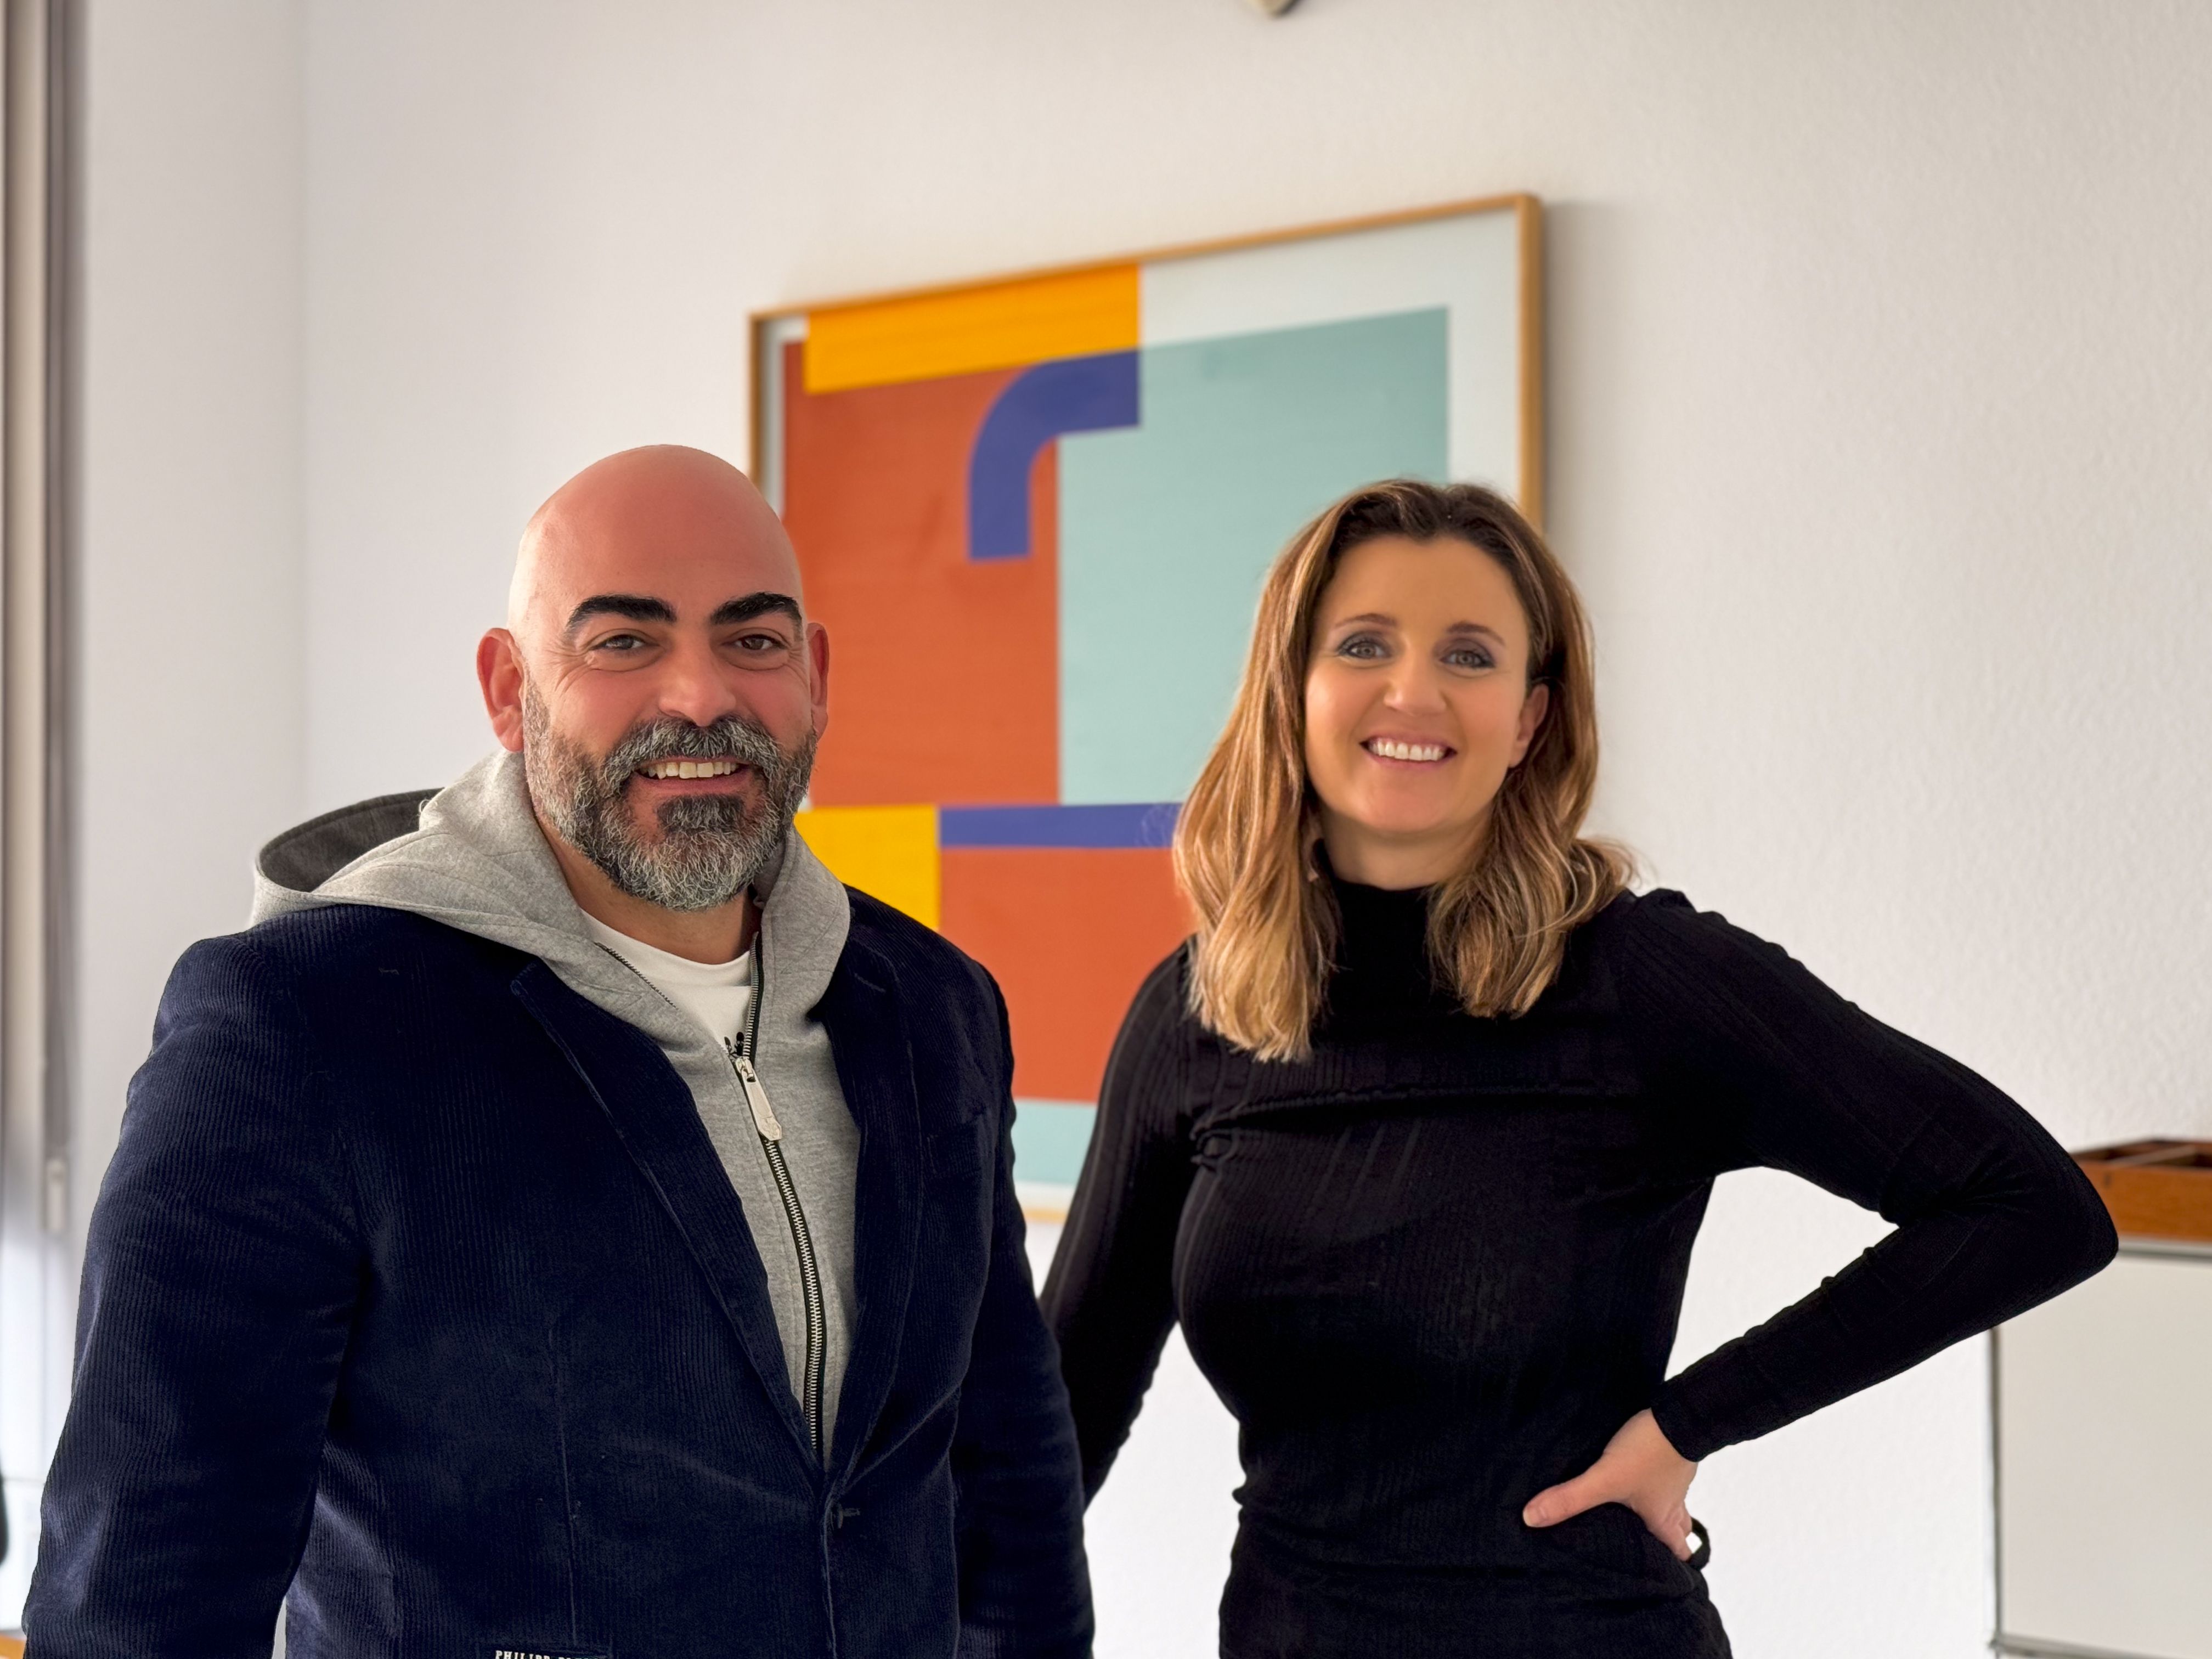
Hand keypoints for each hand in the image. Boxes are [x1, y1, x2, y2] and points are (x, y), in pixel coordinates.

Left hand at [1521, 1409, 1698, 1560]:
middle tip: (1642, 1547)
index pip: (1679, 1554)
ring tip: (1634, 1515)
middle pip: (1676, 1532)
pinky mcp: (1670, 1456)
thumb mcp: (1605, 1478)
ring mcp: (1675, 1479)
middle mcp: (1673, 1504)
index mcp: (1662, 1519)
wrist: (1678, 1413)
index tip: (1658, 1574)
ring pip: (1671, 1505)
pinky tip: (1634, 1477)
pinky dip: (1652, 1484)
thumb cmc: (1648, 1453)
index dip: (1672, 1566)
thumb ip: (1571, 1499)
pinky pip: (1664, 1479)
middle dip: (1663, 1541)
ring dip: (1656, 1512)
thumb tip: (1532, 1519)